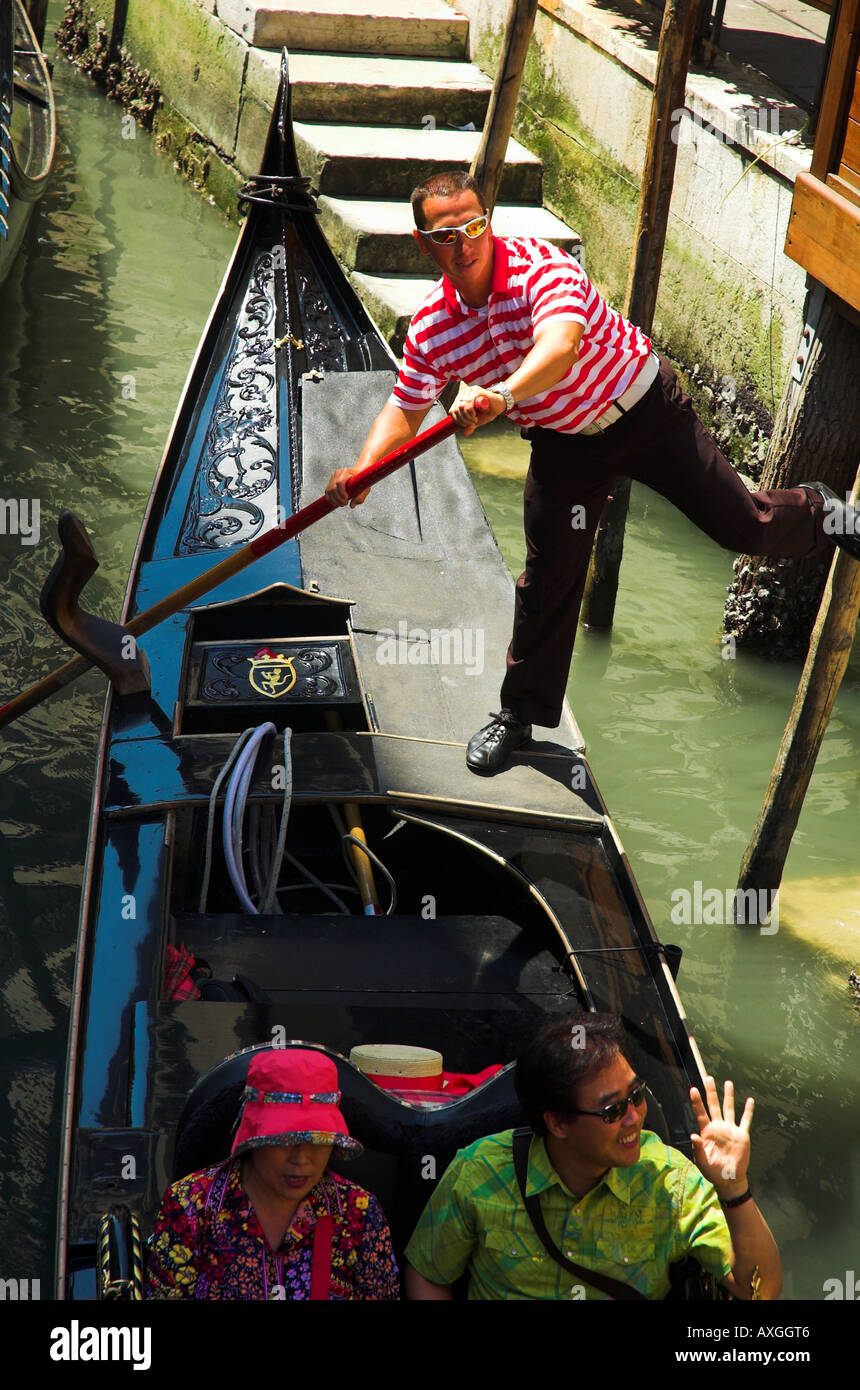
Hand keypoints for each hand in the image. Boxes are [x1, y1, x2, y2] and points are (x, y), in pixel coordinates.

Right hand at [325, 467, 369, 507]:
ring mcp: (333, 477)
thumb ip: (360, 497)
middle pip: (333, 488)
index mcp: (347, 472)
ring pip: (329, 491)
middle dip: (338, 499)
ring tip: (342, 504)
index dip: (341, 493)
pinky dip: (330, 499)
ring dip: (334, 500)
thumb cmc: (363, 481)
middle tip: (345, 504)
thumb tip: (351, 506)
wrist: (358, 473)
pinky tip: (336, 503)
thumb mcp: (365, 489)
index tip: (346, 500)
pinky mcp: (330, 481)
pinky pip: (327, 492)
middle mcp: (338, 473)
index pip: (340, 482)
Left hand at [448, 385, 500, 435]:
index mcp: (461, 399)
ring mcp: (470, 391)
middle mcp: (464, 393)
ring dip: (467, 417)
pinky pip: (468, 404)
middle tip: (472, 423)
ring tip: (475, 420)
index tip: (465, 425)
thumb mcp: (478, 420)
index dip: (457, 420)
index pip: (452, 410)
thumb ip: (471, 425)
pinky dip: (470, 413)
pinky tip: (476, 416)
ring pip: (461, 407)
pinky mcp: (476, 391)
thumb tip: (465, 433)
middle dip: (463, 420)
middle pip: (456, 409)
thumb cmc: (489, 410)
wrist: (500, 403)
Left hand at [689, 1077, 751, 1196]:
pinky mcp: (742, 1135)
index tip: (693, 1089)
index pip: (701, 1113)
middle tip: (708, 1077)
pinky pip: (745, 1120)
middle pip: (714, 1105)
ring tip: (728, 1082)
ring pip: (729, 1108)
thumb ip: (698, 1148)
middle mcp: (718, 1127)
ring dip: (729, 1096)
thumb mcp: (702, 1161)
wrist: (729, 1179)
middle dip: (711, 1092)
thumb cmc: (712, 1171)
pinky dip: (748, 1111)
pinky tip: (750, 1100)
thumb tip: (693, 1135)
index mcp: (707, 1132)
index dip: (697, 1101)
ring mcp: (730, 1130)